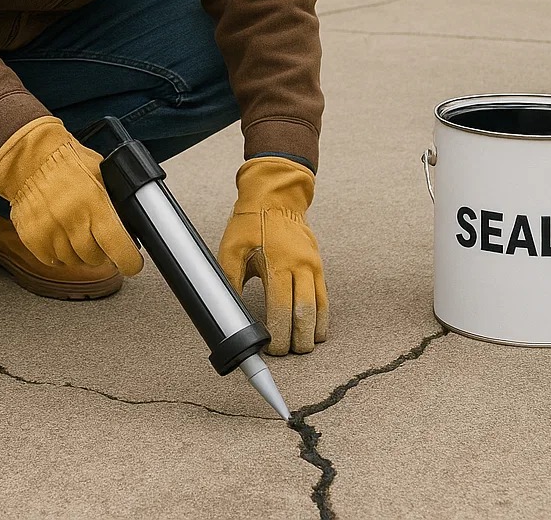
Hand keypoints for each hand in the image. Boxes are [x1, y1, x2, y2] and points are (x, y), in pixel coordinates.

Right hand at [0, 117, 142, 275]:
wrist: (28, 159)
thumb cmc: (67, 162)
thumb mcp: (101, 175)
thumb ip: (114, 202)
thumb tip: (130, 225)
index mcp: (94, 203)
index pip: (118, 247)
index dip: (129, 261)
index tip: (132, 263)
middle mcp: (72, 220)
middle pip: (96, 258)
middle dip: (102, 251)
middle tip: (99, 237)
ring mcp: (50, 231)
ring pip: (75, 261)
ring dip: (80, 252)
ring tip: (77, 230)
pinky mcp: (33, 238)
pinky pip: (53, 260)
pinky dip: (59, 253)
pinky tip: (61, 234)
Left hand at [217, 157, 328, 354]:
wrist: (276, 196)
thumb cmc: (251, 222)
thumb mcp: (231, 248)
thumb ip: (229, 279)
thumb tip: (227, 309)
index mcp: (277, 263)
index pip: (281, 308)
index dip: (278, 333)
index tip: (271, 348)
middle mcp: (300, 266)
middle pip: (303, 313)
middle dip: (298, 338)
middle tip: (289, 353)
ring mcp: (313, 265)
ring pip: (318, 307)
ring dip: (313, 331)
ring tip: (305, 347)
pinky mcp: (318, 265)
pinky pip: (324, 296)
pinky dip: (322, 316)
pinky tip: (317, 329)